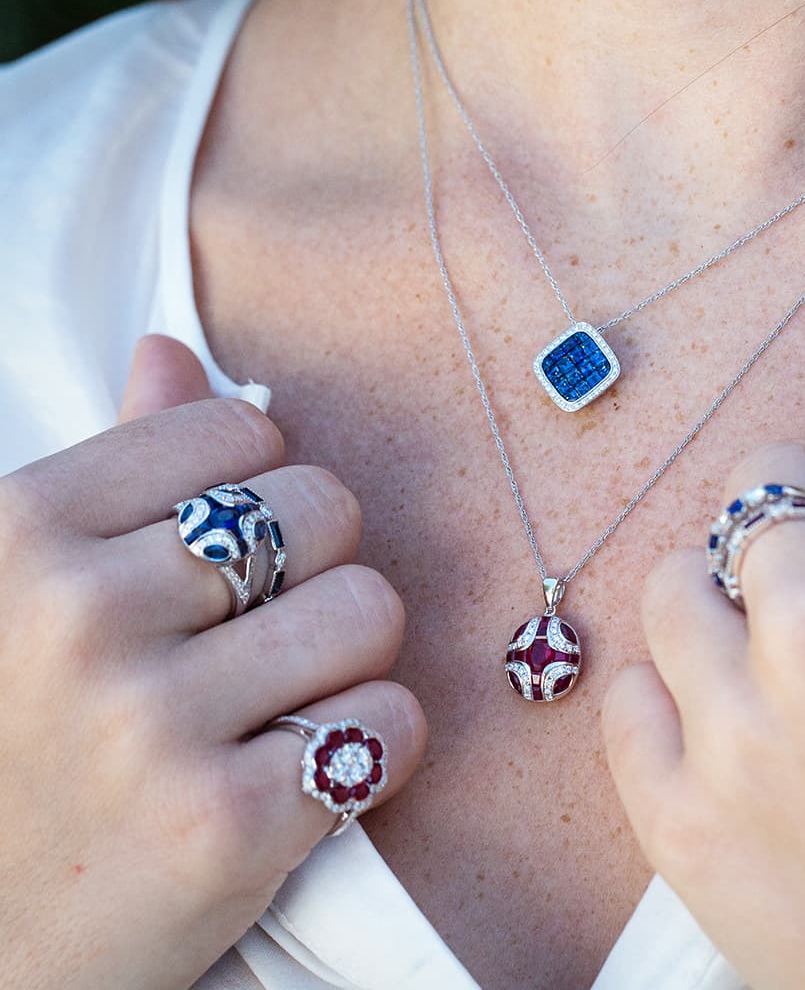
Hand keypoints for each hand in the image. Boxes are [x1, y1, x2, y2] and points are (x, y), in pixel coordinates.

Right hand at [0, 336, 425, 989]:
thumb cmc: (10, 747)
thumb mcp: (16, 591)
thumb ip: (109, 471)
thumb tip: (172, 352)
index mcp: (23, 530)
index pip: (241, 433)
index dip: (258, 485)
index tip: (230, 544)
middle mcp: (83, 616)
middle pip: (323, 508)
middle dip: (315, 564)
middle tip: (263, 628)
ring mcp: (154, 725)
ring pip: (371, 608)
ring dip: (350, 655)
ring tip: (284, 698)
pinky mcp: (226, 828)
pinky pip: (390, 723)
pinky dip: (373, 744)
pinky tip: (306, 768)